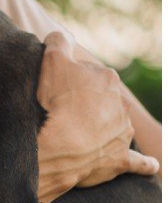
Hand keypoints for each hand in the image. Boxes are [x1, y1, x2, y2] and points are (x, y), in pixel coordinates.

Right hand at [35, 31, 156, 202]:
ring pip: (117, 125)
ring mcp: (123, 131)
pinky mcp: (121, 158)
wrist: (63, 143)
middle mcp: (120, 104)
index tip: (54, 89)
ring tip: (85, 136)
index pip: (88, 74)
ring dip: (107, 128)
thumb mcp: (52, 59)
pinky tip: (151, 165)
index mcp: (106, 79)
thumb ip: (60, 42)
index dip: (69, 80)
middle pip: (102, 99)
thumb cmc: (56, 101)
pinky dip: (145, 163)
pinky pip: (138, 161)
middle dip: (88, 104)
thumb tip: (63, 37)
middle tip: (63, 111)